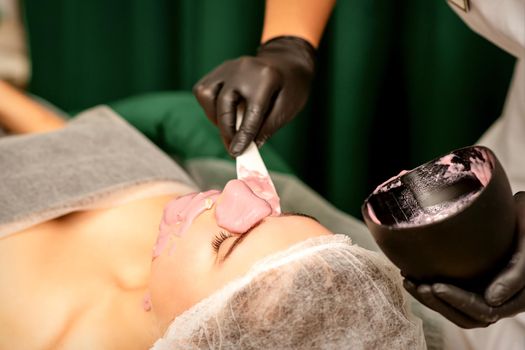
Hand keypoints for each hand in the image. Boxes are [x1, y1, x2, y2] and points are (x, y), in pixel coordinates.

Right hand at [193, 36, 315, 156]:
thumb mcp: (288, 108)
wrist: (286, 61)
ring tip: (230, 128)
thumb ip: (268, 127)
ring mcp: (228, 67)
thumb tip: (248, 146)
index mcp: (266, 77)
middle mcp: (243, 68)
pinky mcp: (218, 70)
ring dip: (215, 117)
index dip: (243, 135)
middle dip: (227, 131)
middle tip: (232, 148)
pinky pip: (203, 91)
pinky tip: (223, 114)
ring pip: (207, 95)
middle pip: (224, 104)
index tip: (236, 153)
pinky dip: (209, 107)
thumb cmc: (290, 87)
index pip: (252, 112)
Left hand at [404, 191, 524, 327]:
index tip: (436, 286)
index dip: (459, 301)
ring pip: (455, 309)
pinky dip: (429, 290)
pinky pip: (449, 295)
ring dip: (430, 300)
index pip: (485, 311)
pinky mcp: (470, 282)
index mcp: (519, 296)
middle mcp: (501, 299)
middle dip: (440, 304)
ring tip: (409, 282)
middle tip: (419, 286)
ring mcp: (484, 291)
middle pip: (468, 317)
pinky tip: (411, 275)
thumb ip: (517, 273)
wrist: (520, 213)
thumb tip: (491, 300)